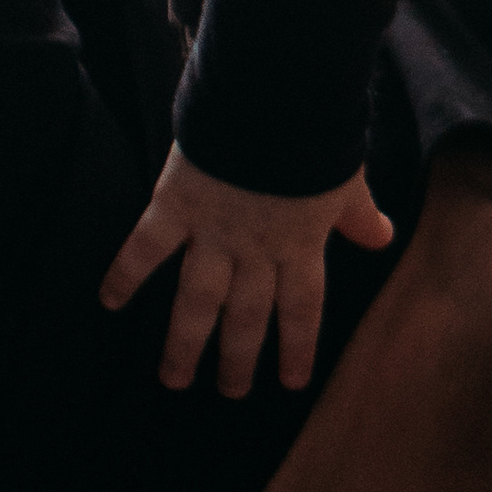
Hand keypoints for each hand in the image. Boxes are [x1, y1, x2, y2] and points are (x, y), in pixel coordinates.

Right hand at [102, 146, 395, 396]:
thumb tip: (382, 238)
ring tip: (173, 379)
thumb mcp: (347, 177)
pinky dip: (126, 274)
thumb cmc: (318, 132)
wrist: (277, 98)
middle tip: (230, 393)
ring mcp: (214, 231)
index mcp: (302, 242)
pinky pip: (146, 247)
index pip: (301, 308)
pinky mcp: (176, 205)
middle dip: (238, 358)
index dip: (296, 345)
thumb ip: (358, 213)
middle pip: (247, 315)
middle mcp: (257, 248)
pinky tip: (108, 302)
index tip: (289, 382)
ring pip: (198, 300)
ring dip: (184, 342)